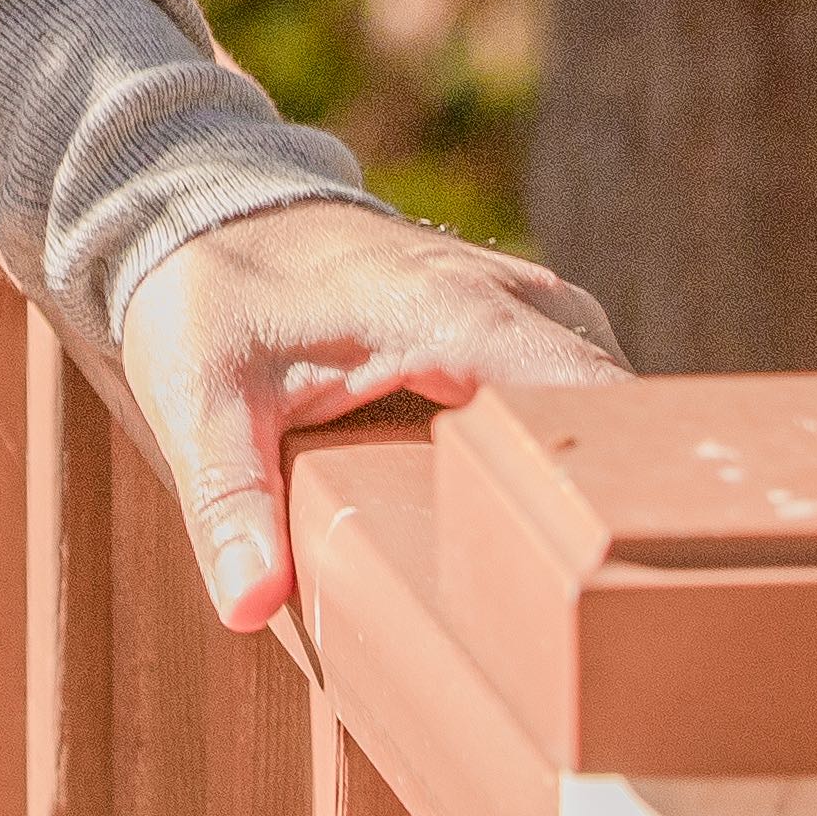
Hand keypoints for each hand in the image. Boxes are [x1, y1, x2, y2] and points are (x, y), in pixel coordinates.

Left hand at [116, 198, 622, 635]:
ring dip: (592, 479)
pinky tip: (545, 526)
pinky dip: (571, 450)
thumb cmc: (207, 295)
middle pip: (617, 418)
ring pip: (607, 405)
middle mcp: (514, 299)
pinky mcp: (515, 321)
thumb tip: (250, 605)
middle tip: (586, 611)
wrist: (202, 204)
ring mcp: (525, 303)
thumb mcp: (198, 398)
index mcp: (457, 313)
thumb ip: (229, 502)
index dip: (611, 494)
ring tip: (572, 584)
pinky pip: (578, 392)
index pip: (590, 405)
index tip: (607, 583)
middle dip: (611, 506)